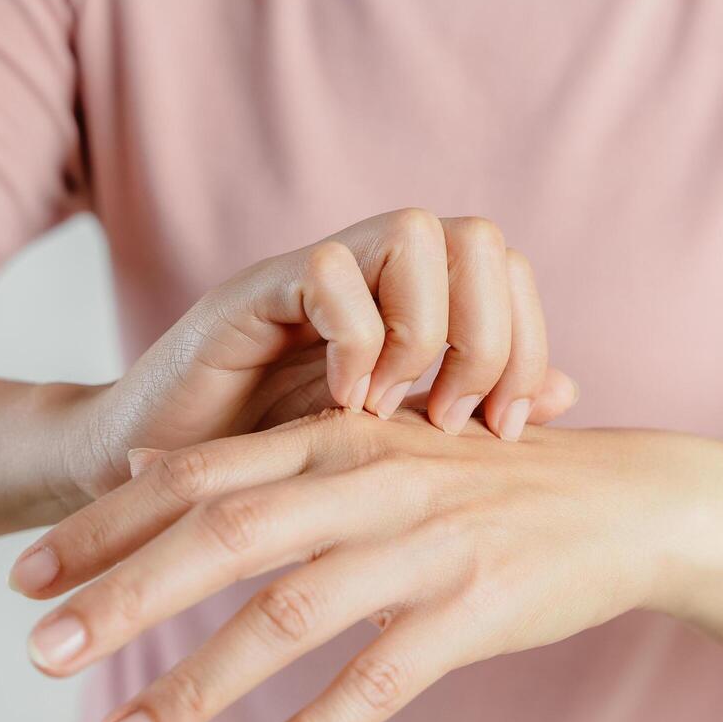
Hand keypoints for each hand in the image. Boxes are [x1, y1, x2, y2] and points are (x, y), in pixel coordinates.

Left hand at [13, 409, 699, 721]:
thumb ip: (260, 460)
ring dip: (195, 684)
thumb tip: (145, 469)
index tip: (28, 577)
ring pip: (288, 618)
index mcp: (336, 440)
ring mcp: (424, 548)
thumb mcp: (372, 444)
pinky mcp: (475, 611)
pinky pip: (378, 683)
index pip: (200, 477)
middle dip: (124, 598)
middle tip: (42, 655)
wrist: (622, 499)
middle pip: (224, 539)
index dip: (107, 525)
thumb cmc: (481, 477)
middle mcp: (370, 484)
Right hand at [54, 209, 577, 505]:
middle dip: (486, 336)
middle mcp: (369, 278)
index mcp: (411, 306)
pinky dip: (354, 339)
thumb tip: (568, 393)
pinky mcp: (250, 295)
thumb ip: (471, 414)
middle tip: (454, 418)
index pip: (508, 271)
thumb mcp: (394, 452)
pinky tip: (342, 404)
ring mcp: (310, 279)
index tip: (504, 430)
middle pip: (477, 235)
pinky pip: (329, 272)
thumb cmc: (277, 474)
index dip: (528, 344)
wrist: (154, 488)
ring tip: (394, 410)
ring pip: (413, 233)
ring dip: (423, 330)